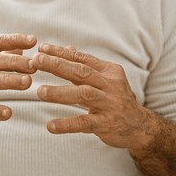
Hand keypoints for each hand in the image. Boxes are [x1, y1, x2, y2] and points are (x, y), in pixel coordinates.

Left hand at [32, 43, 153, 149]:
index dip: (61, 53)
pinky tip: (50, 126)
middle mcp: (110, 85)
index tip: (41, 48)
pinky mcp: (107, 124)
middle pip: (81, 72)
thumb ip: (86, 65)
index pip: (81, 59)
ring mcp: (109, 104)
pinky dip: (67, 124)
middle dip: (57, 65)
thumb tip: (67, 48)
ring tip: (39, 92)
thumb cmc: (116, 99)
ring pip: (83, 95)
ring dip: (60, 93)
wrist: (140, 126)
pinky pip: (84, 123)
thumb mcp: (105, 79)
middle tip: (36, 61)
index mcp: (108, 71)